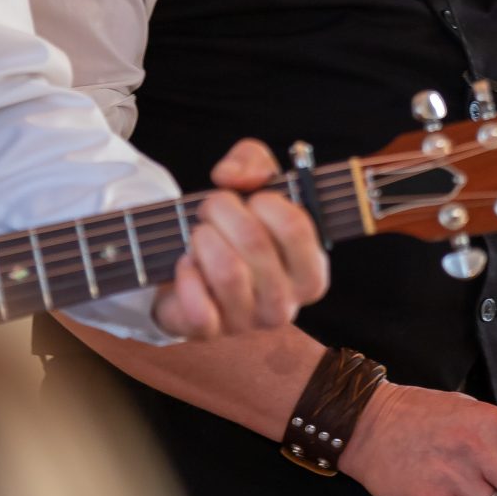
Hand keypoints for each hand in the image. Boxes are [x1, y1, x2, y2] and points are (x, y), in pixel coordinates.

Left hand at [151, 139, 329, 339]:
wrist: (196, 271)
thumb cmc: (236, 226)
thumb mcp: (254, 182)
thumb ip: (253, 162)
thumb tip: (234, 178)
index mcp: (310, 272)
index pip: (296, 227)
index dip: (265, 201)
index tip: (253, 199)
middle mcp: (286, 304)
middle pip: (254, 242)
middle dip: (221, 209)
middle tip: (211, 206)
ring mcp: (248, 322)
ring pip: (227, 271)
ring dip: (203, 238)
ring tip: (199, 234)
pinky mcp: (210, 333)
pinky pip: (198, 307)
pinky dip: (186, 274)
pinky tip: (186, 264)